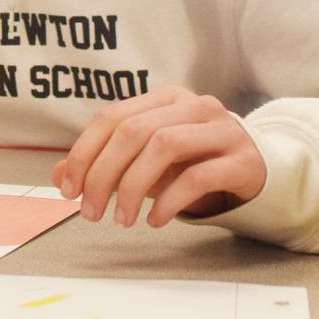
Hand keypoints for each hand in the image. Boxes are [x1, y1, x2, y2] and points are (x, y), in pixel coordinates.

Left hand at [52, 86, 266, 227]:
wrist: (262, 173)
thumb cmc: (196, 164)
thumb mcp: (147, 162)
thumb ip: (105, 164)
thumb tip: (57, 177)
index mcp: (165, 98)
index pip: (112, 117)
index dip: (83, 153)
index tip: (68, 190)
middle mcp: (194, 105)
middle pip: (134, 132)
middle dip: (103, 174)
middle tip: (90, 212)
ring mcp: (222, 129)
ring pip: (165, 146)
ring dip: (134, 187)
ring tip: (121, 219)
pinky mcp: (244, 159)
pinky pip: (199, 176)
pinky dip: (170, 200)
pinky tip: (155, 220)